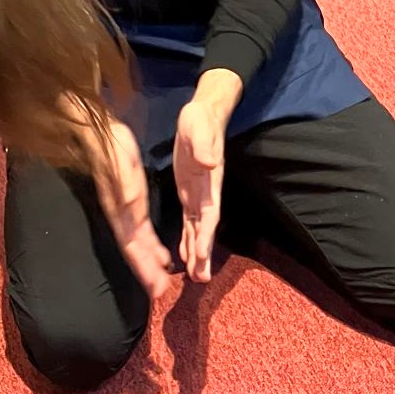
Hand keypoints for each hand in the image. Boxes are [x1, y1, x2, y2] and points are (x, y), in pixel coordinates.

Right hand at [78, 118, 173, 298]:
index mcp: (122, 212)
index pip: (133, 247)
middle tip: (160, 293)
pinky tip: (161, 255)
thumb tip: (132, 212)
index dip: (144, 268)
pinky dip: (151, 246)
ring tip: (162, 281)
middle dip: (147, 272)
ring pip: (139, 245)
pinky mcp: (131, 203)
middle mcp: (122, 216)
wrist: (98, 132)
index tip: (156, 288)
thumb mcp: (122, 165)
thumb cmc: (110, 147)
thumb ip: (127, 190)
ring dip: (150, 263)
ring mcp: (125, 212)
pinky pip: (142, 232)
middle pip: (136, 252)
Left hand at [174, 72, 239, 282]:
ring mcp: (198, 195)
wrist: (203, 113)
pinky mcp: (189, 193)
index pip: (209, 215)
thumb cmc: (201, 119)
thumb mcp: (199, 128)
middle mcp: (206, 194)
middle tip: (201, 280)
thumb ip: (205, 146)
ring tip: (196, 277)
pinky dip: (188, 240)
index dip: (207, 236)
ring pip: (198, 230)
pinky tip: (184, 256)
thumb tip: (209, 163)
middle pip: (206, 230)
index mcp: (210, 183)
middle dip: (204, 255)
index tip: (202, 257)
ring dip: (197, 253)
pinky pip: (188, 222)